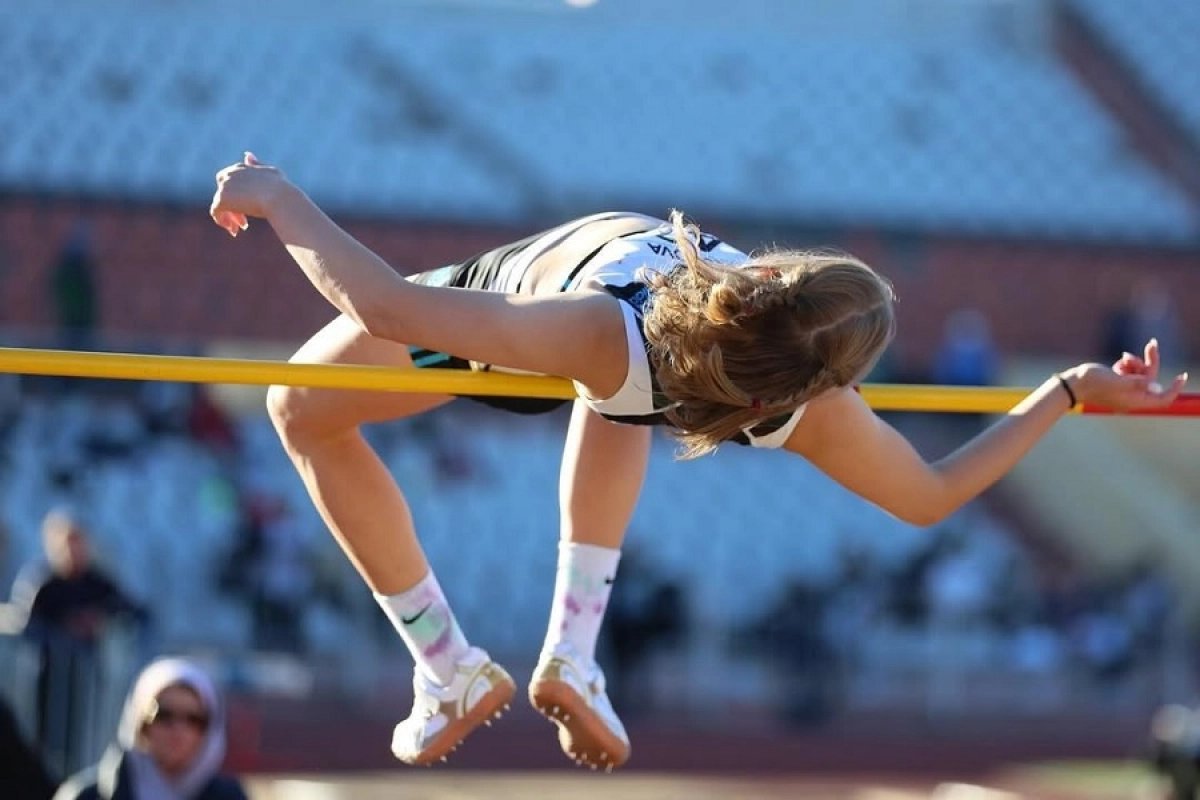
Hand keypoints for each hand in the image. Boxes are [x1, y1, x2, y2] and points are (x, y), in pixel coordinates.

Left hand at [209, 152, 291, 236]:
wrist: (279, 198)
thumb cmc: (280, 188)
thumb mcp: (270, 172)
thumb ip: (257, 165)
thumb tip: (247, 155)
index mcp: (239, 167)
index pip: (230, 182)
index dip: (238, 197)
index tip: (249, 209)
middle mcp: (229, 174)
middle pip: (223, 193)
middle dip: (232, 207)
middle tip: (244, 223)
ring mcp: (224, 186)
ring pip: (220, 204)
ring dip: (230, 217)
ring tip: (238, 229)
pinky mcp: (222, 199)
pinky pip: (216, 212)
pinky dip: (223, 221)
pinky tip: (234, 231)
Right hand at [1068, 338, 1187, 411]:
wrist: (1072, 384)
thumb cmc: (1092, 383)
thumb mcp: (1116, 381)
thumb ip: (1137, 384)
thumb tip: (1156, 388)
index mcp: (1134, 401)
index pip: (1162, 398)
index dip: (1174, 388)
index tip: (1181, 376)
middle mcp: (1131, 397)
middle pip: (1152, 380)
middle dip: (1151, 362)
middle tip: (1151, 344)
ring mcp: (1124, 390)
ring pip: (1141, 374)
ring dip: (1135, 362)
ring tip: (1123, 357)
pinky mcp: (1117, 382)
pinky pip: (1130, 372)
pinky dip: (1127, 365)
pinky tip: (1118, 362)